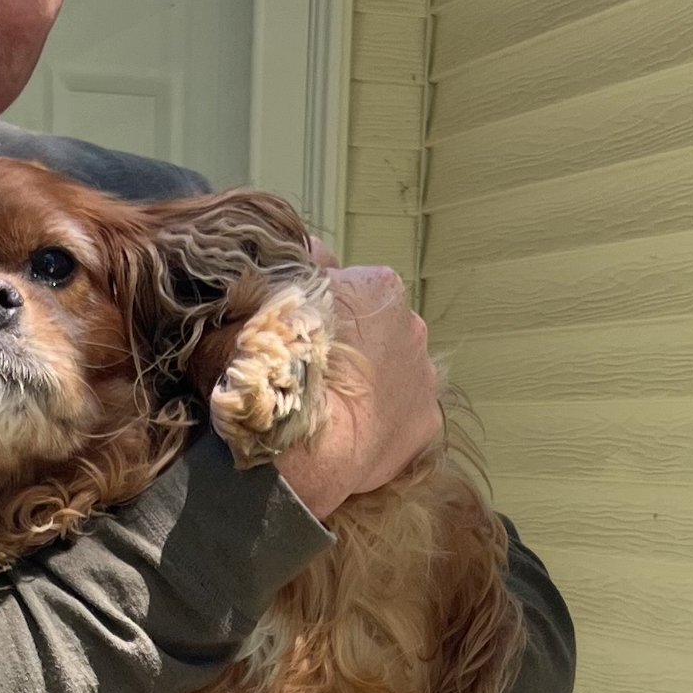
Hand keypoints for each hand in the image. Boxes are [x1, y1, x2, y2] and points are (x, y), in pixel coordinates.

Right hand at [277, 263, 441, 522]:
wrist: (303, 444)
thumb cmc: (279, 365)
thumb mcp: (267, 299)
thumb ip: (294, 268)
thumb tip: (311, 248)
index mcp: (377, 286)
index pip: (345, 283)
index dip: (317, 305)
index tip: (295, 329)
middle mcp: (412, 325)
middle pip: (374, 326)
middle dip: (348, 341)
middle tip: (311, 369)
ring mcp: (423, 376)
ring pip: (392, 369)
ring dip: (368, 379)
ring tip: (332, 404)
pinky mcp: (426, 423)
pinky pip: (401, 412)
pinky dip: (380, 417)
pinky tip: (353, 430)